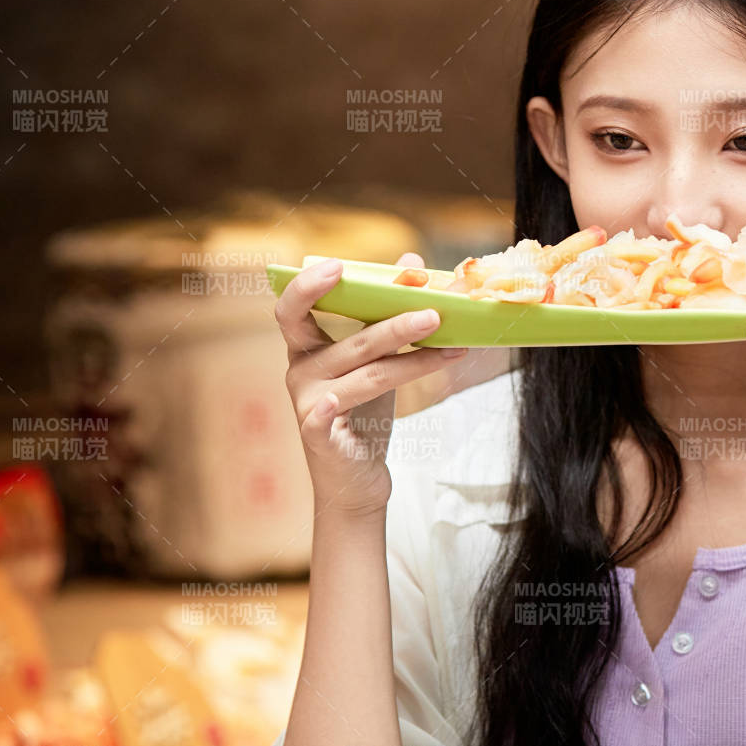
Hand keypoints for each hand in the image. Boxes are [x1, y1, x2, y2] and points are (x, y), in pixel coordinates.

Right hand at [275, 252, 465, 518]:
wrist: (356, 480)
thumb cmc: (364, 414)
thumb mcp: (375, 362)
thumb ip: (385, 316)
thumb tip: (412, 264)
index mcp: (307, 350)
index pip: (292, 311)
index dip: (307, 286)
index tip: (338, 265)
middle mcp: (300, 373)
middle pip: (353, 342)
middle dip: (396, 325)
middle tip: (436, 312)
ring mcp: (307, 405)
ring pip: (367, 375)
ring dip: (414, 360)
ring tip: (453, 348)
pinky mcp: (318, 436)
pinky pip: (333, 413)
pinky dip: (345, 401)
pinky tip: (356, 394)